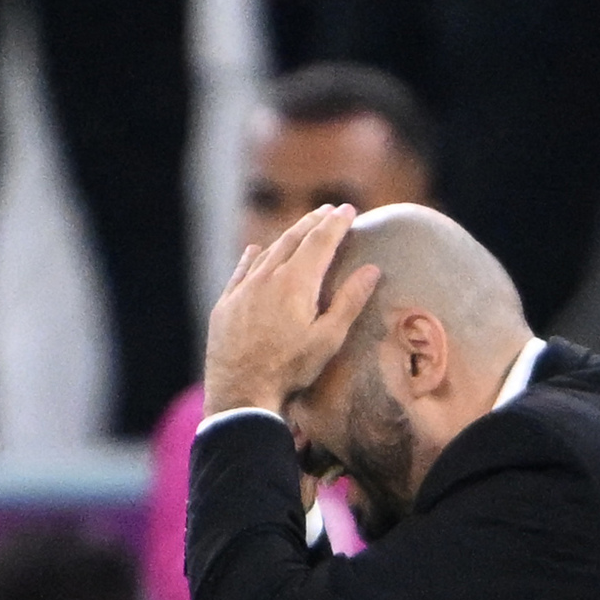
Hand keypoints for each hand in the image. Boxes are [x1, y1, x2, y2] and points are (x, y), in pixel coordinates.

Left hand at [204, 202, 379, 416]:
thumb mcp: (328, 339)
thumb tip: (372, 269)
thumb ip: (349, 301)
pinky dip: (254, 255)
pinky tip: (257, 249)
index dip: (336, 224)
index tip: (349, 210)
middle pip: (293, 239)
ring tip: (301, 228)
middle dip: (313, 222)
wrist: (240, 389)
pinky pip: (242, 269)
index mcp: (296, 282)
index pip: (320, 241)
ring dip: (287, 235)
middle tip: (328, 211)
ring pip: (268, 251)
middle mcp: (267, 276)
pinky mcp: (227, 302)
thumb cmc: (290, 369)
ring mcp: (243, 287)